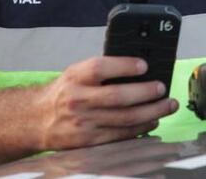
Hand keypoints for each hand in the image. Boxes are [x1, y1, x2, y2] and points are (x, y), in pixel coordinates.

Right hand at [38, 56, 178, 149]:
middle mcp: (78, 100)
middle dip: (146, 92)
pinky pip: (121, 135)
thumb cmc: (64, 93)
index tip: (144, 65)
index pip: (100, 68)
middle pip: (117, 96)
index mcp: (75, 77)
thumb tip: (137, 67)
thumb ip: (100, 70)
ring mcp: (84, 123)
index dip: (124, 66)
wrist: (37, 120)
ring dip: (151, 112)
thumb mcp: (76, 73)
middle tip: (162, 88)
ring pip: (125, 119)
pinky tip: (153, 121)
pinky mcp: (89, 141)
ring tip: (167, 105)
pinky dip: (141, 128)